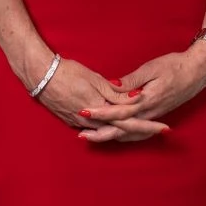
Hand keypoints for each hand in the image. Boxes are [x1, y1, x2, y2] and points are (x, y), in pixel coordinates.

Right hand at [24, 54, 167, 141]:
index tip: (165, 128)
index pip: (130, 122)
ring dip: (127, 133)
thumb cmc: (68, 72)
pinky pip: (96, 131)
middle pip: (122, 131)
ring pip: (110, 133)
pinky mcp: (73, 121)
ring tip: (145, 131)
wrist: (41, 75)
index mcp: (100, 110)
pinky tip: (118, 130)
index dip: (148, 125)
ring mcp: (81, 124)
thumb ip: (116, 92)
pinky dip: (110, 131)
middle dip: (142, 131)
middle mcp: (92, 122)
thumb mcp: (95, 79)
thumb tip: (136, 99)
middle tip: (160, 131)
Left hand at [76, 42, 205, 143]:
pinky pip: (137, 131)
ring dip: (111, 136)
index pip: (119, 112)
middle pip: (122, 129)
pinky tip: (115, 135)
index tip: (84, 112)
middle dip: (101, 133)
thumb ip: (132, 80)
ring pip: (129, 134)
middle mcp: (150, 113)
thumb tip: (113, 86)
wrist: (198, 71)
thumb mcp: (152, 68)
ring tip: (92, 138)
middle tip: (81, 136)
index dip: (101, 113)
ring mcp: (154, 116)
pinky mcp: (156, 115)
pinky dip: (124, 135)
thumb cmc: (175, 66)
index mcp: (147, 101)